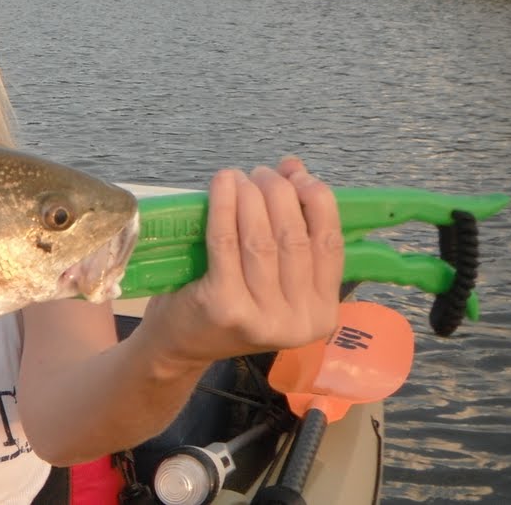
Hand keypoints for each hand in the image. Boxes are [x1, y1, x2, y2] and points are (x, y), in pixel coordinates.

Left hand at [141, 156, 344, 366]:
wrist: (179, 343)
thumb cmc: (228, 300)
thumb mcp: (269, 271)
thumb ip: (291, 225)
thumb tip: (294, 167)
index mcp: (322, 313)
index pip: (330, 244)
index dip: (318, 202)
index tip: (299, 175)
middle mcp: (299, 321)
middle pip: (294, 238)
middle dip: (278, 194)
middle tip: (260, 173)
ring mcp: (263, 318)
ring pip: (261, 239)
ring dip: (251, 197)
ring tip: (239, 176)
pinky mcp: (225, 307)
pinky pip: (226, 243)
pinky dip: (224, 207)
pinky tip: (222, 184)